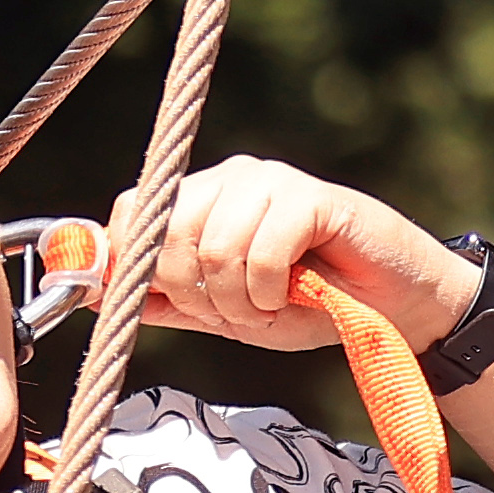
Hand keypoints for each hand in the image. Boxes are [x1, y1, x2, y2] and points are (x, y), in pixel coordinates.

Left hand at [115, 156, 468, 362]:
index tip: (175, 304)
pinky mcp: (309, 197)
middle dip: (194, 293)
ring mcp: (270, 182)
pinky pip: (260, 251)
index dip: (137, 262)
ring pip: (212, 246)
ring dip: (238, 301)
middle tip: (238, 314)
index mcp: (203, 197)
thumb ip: (165, 300)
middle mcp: (231, 179)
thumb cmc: (312, 307)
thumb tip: (97, 294)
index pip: (137, 210)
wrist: (395, 309)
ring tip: (269, 308)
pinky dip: (270, 290)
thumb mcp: (225, 312)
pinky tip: (294, 294)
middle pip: (167, 231)